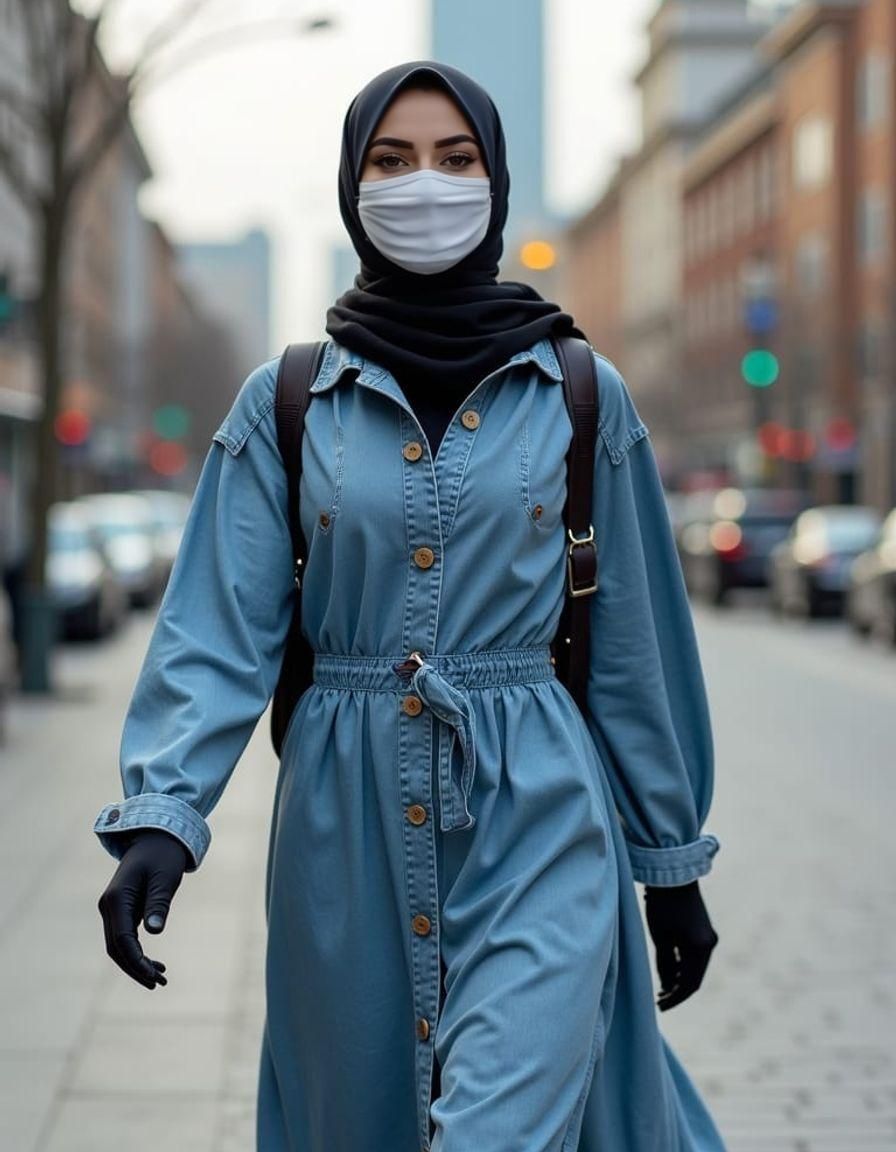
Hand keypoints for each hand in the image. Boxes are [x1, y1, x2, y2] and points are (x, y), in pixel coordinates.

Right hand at [97, 828, 189, 988]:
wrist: (156, 837)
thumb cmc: (163, 856)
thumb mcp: (165, 878)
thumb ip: (158, 903)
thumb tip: (154, 931)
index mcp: (116, 898)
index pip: (121, 940)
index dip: (136, 962)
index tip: (154, 977)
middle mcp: (108, 905)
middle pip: (116, 948)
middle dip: (135, 968)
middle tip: (159, 983)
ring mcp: (112, 909)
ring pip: (118, 946)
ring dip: (136, 964)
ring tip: (160, 978)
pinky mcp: (120, 910)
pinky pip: (124, 938)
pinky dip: (137, 953)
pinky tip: (155, 964)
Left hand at [643, 880, 718, 1011]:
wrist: (673, 875)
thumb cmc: (663, 905)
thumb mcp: (661, 937)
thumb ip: (665, 963)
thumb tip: (668, 985)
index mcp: (700, 948)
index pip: (689, 984)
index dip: (675, 998)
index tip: (660, 1006)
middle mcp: (709, 944)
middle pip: (695, 977)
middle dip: (678, 990)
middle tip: (660, 1000)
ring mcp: (708, 937)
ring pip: (695, 967)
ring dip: (681, 978)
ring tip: (662, 987)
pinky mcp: (703, 930)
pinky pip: (695, 955)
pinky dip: (684, 965)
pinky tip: (670, 970)